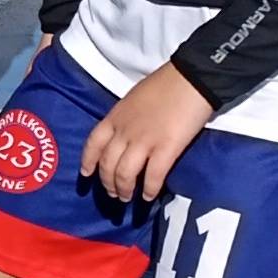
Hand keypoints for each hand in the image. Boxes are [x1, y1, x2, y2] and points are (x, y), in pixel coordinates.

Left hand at [81, 62, 214, 209]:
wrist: (190, 79)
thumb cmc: (164, 85)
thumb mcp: (133, 99)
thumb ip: (125, 118)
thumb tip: (125, 134)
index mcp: (115, 117)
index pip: (93, 143)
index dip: (88, 161)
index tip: (86, 174)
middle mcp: (125, 132)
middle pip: (108, 164)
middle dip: (108, 183)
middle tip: (113, 194)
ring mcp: (144, 141)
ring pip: (125, 174)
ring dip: (124, 189)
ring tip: (127, 198)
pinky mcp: (166, 149)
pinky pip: (153, 176)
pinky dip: (149, 189)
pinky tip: (148, 196)